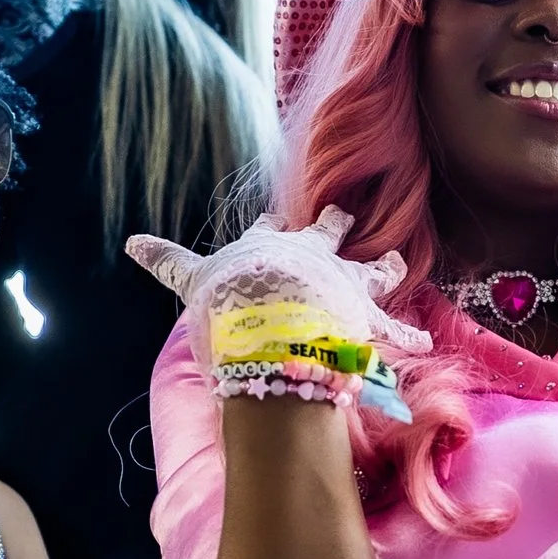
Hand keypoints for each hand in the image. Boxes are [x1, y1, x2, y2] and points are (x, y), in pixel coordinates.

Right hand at [126, 206, 431, 360]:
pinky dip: (410, 339)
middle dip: (332, 225)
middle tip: (340, 214)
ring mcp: (342, 286)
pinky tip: (427, 344)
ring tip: (395, 264)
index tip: (272, 219)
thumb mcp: (192, 279)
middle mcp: (312, 257)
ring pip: (371, 270)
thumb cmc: (231, 299)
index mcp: (270, 246)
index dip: (270, 226)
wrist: (274, 322)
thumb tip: (130, 242)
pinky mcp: (365, 319)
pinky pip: (394, 332)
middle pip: (326, 234)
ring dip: (383, 268)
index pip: (268, 229)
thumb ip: (166, 262)